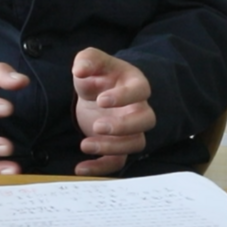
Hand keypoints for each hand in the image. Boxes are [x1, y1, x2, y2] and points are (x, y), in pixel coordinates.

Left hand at [72, 48, 155, 175]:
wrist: (97, 93)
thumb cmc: (99, 75)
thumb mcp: (91, 61)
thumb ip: (87, 59)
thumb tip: (79, 69)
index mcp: (135, 84)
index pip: (140, 91)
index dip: (124, 97)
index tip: (101, 100)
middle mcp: (139, 108)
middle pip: (146, 121)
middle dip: (124, 126)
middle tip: (97, 126)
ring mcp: (132, 130)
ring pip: (136, 144)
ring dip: (112, 147)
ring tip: (84, 145)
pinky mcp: (119, 146)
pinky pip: (118, 161)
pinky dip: (101, 167)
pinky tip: (80, 168)